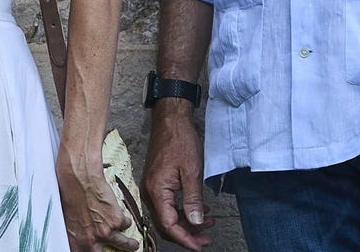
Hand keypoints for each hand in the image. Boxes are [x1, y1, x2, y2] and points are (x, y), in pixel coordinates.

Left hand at [58, 143, 140, 249]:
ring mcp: (106, 232)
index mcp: (76, 240)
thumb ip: (77, 233)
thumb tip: (82, 240)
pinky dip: (125, 220)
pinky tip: (122, 216)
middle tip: (119, 251)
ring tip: (133, 245)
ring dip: (130, 245)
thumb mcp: (69, 219)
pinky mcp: (117, 221)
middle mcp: (91, 239)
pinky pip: (126, 224)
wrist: (80, 179)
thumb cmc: (71, 194)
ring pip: (124, 244)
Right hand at [140, 102, 214, 249]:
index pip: (169, 225)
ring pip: (168, 215)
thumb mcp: (192, 172)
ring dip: (188, 222)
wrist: (170, 120)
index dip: (185, 239)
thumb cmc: (179, 141)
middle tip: (207, 238)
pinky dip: (183, 210)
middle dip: (188, 233)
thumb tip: (196, 223)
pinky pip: (168, 204)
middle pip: (166, 224)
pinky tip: (199, 209)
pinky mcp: (156, 183)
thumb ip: (193, 200)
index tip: (200, 246)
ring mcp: (152, 187)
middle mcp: (150, 192)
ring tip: (208, 222)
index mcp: (156, 191)